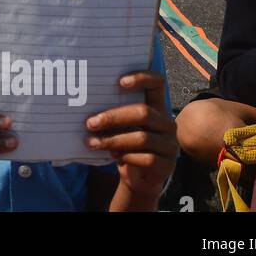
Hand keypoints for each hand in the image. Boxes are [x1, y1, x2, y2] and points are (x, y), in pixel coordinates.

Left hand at [86, 71, 176, 204]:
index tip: (120, 82)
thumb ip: (113, 116)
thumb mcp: (121, 128)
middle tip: (90, 123)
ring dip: (113, 140)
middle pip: (143, 113)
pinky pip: (147, 159)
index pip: (157, 83)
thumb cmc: (126, 145)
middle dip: (113, 117)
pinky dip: (127, 157)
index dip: (142, 78)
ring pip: (142, 138)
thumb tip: (86, 109)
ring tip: (93, 142)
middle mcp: (167, 123)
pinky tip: (114, 156)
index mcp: (156, 107)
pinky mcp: (167, 164)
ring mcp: (170, 144)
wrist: (139, 177)